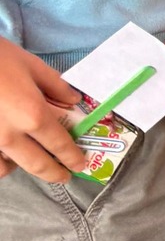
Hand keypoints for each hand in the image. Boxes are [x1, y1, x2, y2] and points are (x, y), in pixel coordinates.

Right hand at [0, 40, 84, 183]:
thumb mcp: (31, 65)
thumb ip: (55, 86)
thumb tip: (73, 100)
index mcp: (32, 115)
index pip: (59, 144)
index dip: (72, 157)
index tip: (79, 164)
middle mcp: (10, 136)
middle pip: (37, 165)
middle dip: (54, 173)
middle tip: (63, 176)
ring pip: (6, 169)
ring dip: (22, 168)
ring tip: (30, 161)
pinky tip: (3, 154)